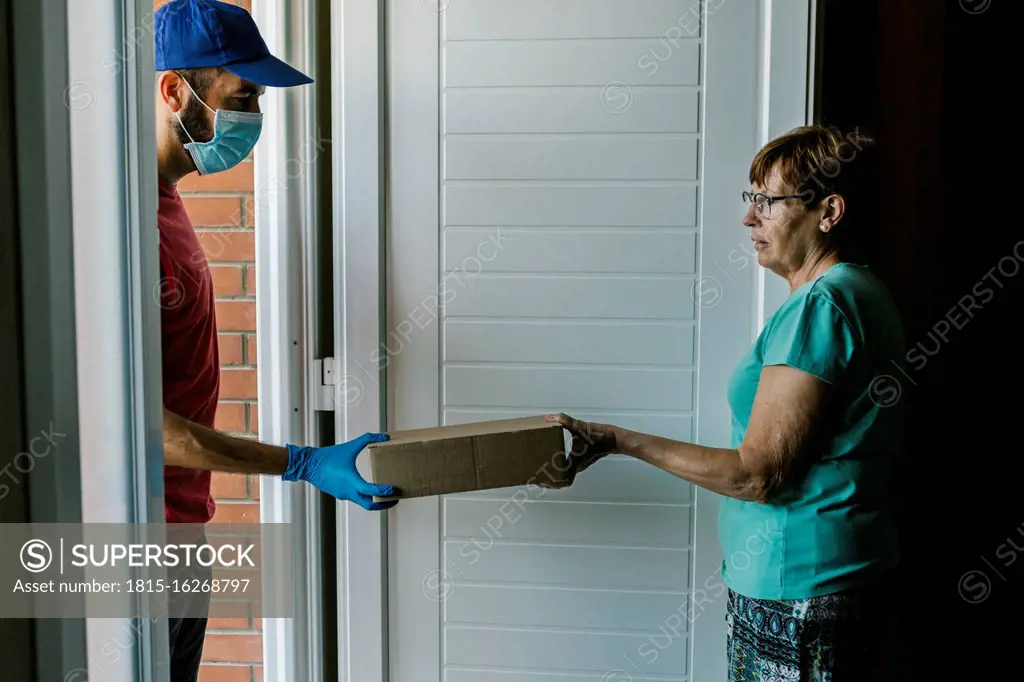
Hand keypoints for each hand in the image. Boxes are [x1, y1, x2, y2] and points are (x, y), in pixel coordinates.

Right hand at [283, 433, 397, 510]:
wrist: (309, 465)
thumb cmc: (329, 456)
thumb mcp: (350, 446)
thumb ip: (368, 439)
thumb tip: (385, 436)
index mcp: (350, 480)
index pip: (370, 491)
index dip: (383, 492)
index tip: (393, 490)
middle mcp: (347, 491)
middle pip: (369, 505)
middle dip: (384, 504)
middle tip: (395, 498)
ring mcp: (343, 495)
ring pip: (363, 503)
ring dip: (375, 501)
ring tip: (387, 494)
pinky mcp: (340, 495)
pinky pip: (356, 498)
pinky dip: (365, 497)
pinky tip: (371, 490)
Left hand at [539, 413, 618, 488]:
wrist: (614, 438)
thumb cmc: (599, 435)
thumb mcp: (581, 427)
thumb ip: (566, 421)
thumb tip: (550, 417)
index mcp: (576, 462)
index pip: (564, 480)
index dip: (553, 484)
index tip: (542, 481)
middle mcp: (577, 466)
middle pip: (561, 481)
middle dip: (549, 482)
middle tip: (536, 478)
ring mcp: (580, 464)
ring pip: (565, 476)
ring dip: (554, 477)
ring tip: (541, 473)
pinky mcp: (581, 460)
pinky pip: (568, 469)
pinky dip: (560, 470)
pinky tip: (553, 462)